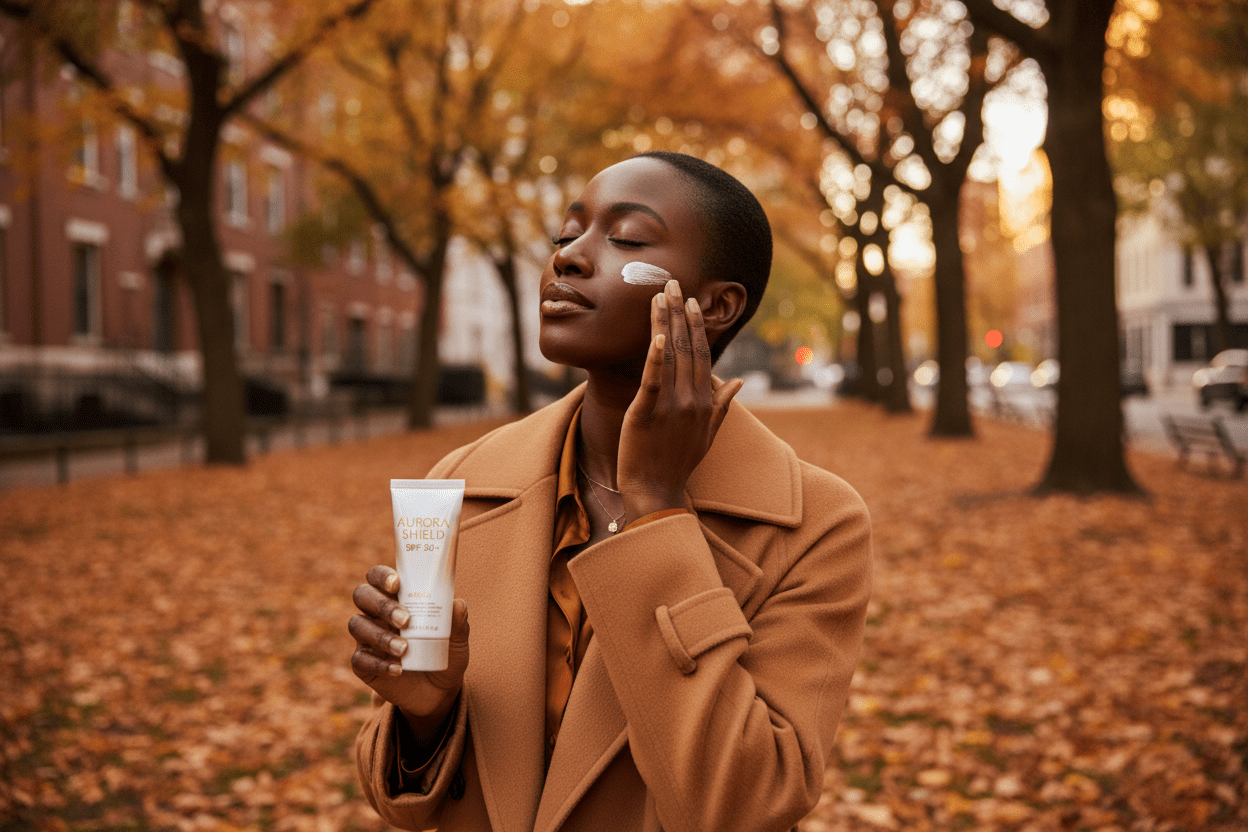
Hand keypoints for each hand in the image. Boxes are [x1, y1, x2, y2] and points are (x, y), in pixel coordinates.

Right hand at [349, 565, 468, 742]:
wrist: (440, 691)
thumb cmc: (445, 654)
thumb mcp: (457, 640)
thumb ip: (458, 622)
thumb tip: (458, 604)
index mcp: (397, 598)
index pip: (378, 577)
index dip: (382, 576)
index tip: (396, 583)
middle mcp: (377, 614)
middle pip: (363, 595)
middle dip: (382, 604)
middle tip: (405, 619)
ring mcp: (367, 638)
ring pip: (358, 625)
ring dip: (380, 636)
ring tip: (404, 649)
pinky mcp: (363, 664)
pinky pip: (360, 659)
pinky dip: (379, 663)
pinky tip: (398, 670)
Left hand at [617, 279, 743, 519]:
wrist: (657, 492)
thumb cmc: (679, 462)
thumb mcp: (707, 433)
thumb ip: (722, 404)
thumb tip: (739, 381)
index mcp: (704, 400)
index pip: (702, 353)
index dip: (696, 325)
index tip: (691, 300)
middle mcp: (690, 399)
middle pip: (686, 347)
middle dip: (680, 312)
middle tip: (672, 283)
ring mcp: (669, 406)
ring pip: (669, 356)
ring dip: (664, 322)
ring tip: (659, 296)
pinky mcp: (645, 414)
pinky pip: (652, 380)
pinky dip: (655, 357)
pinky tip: (657, 334)